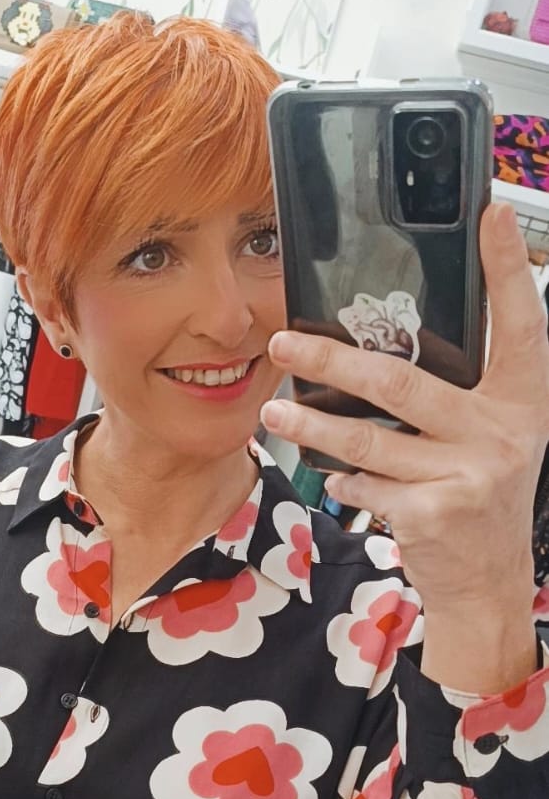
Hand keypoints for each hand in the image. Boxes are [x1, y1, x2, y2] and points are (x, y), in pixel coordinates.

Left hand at [261, 203, 548, 620]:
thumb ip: (459, 393)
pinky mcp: (433, 513)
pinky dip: (342, 477)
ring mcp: (469, 475)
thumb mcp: (491, 437)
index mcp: (523, 402)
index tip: (492, 213)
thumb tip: (384, 341)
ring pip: (368, 438)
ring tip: (274, 410)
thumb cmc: (479, 497)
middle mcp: (503, 433)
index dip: (507, 269)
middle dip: (331, 360)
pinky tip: (333, 474)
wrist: (488, 584)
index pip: (520, 324)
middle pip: (403, 382)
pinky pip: (365, 482)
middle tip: (283, 341)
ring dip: (310, 423)